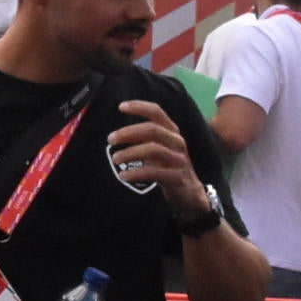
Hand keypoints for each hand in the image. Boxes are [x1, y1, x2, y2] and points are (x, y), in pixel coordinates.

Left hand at [111, 100, 209, 217]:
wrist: (189, 194)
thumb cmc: (168, 167)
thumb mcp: (158, 149)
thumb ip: (143, 139)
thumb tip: (117, 134)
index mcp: (172, 132)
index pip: (157, 112)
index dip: (139, 107)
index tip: (121, 107)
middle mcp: (177, 142)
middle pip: (153, 130)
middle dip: (129, 132)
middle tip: (110, 139)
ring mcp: (179, 160)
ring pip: (153, 149)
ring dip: (130, 153)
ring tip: (115, 159)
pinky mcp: (177, 177)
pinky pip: (155, 172)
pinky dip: (136, 173)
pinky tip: (123, 175)